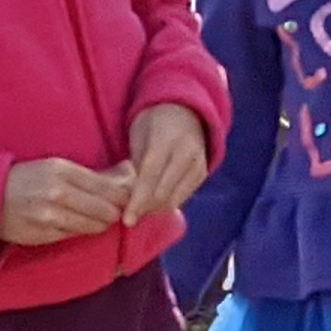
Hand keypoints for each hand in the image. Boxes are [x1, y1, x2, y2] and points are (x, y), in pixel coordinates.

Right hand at [0, 157, 129, 247]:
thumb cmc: (26, 179)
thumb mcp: (55, 167)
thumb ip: (90, 174)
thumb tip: (128, 174)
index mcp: (61, 170)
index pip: (106, 186)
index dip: (122, 196)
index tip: (128, 198)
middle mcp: (56, 192)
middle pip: (104, 209)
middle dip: (115, 212)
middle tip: (118, 212)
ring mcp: (49, 216)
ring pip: (93, 225)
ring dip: (101, 224)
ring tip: (102, 219)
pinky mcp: (44, 234)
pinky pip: (75, 235)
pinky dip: (82, 231)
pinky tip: (81, 224)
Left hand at [115, 102, 213, 222]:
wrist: (185, 111)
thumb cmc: (154, 123)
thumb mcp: (139, 135)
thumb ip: (137, 163)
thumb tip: (130, 197)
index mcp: (165, 138)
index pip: (150, 176)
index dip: (138, 200)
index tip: (127, 219)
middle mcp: (186, 152)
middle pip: (164, 192)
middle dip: (145, 208)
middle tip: (130, 215)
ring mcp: (198, 163)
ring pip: (175, 198)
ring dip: (156, 209)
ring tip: (141, 209)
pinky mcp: (203, 172)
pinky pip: (184, 196)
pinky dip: (168, 203)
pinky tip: (156, 202)